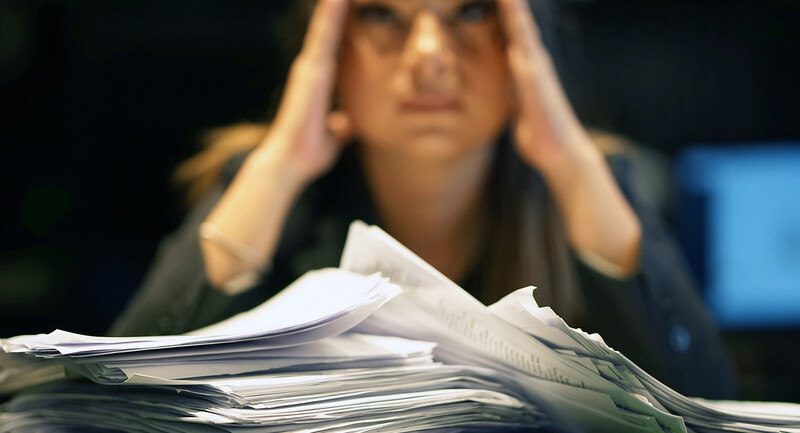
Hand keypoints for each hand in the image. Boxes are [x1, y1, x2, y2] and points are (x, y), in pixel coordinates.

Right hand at [262, 0, 352, 186]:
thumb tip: (344, 124)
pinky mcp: (311, 72)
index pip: (337, 46)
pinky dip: (332, 17)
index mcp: (321, 81)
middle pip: (329, 29)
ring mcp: (310, 68)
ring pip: (325, 26)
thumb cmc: (308, 152)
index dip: (345, 25)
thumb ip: (340, 126)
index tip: (355, 5)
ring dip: (335, 5)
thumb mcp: (332, 137)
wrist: (290, 162)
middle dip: (338, 7)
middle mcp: (312, 69)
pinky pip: (324, 37)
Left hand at [497, 0, 641, 275]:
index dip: (502, 13)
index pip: (511, 34)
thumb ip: (512, 89)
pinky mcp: (539, 88)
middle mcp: (534, 65)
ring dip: (516, 14)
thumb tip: (504, 86)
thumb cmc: (540, 132)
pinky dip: (521, 40)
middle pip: (519, 26)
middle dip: (511, 5)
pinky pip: (527, 59)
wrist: (562, 154)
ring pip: (525, 36)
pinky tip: (514, 27)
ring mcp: (538, 74)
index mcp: (525, 68)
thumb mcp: (518, 105)